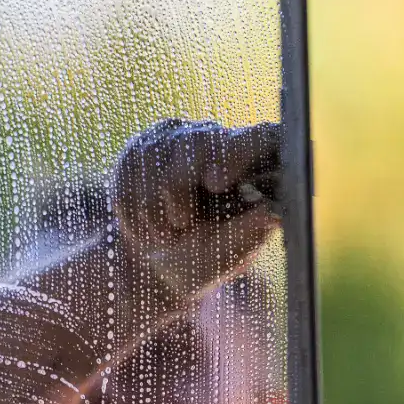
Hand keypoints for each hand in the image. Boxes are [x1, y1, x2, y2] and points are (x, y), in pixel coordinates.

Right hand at [112, 119, 281, 300]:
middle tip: (181, 222)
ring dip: (155, 208)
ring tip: (165, 236)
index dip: (239, 151)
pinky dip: (133, 208)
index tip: (215, 183)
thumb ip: (249, 232)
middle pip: (200, 141)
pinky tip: (144, 226)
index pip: (261, 136)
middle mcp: (218, 140)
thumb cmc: (202, 260)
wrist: (152, 267)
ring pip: (157, 156)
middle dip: (181, 185)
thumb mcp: (228, 254)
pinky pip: (130, 170)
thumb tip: (273, 213)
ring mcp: (178, 139)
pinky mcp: (141, 147)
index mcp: (254, 165)